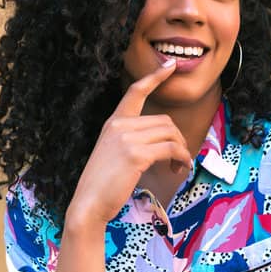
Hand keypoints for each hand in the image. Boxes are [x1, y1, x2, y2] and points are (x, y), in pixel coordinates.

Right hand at [65, 59, 190, 229]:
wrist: (88, 204)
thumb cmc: (103, 185)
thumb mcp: (114, 154)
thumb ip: (132, 141)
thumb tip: (163, 143)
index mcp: (113, 123)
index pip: (135, 92)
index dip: (155, 77)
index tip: (170, 66)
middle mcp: (119, 125)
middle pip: (165, 121)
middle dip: (179, 139)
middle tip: (180, 159)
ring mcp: (127, 138)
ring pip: (170, 134)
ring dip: (182, 151)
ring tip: (180, 167)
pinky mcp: (136, 154)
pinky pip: (171, 149)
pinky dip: (181, 159)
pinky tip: (179, 169)